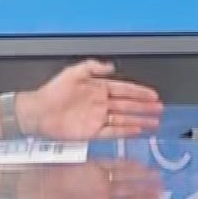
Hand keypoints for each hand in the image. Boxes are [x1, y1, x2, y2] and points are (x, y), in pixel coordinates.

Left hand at [17, 60, 162, 139]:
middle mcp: (100, 103)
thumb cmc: (52, 92)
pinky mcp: (92, 132)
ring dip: (139, 120)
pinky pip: (113, 131)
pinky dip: (126, 131)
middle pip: (128, 105)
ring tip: (154, 121)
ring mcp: (97, 118)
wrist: (37, 112)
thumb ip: (93, 67)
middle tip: (159, 108)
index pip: (124, 89)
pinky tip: (137, 130)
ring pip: (124, 119)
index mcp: (97, 88)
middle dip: (144, 107)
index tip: (153, 94)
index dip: (139, 92)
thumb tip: (111, 66)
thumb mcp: (73, 72)